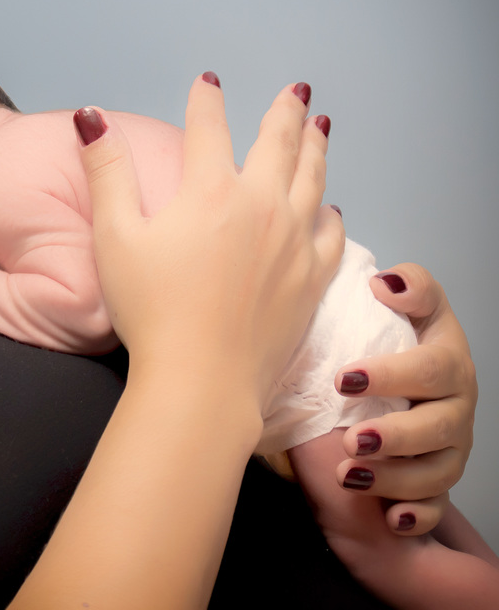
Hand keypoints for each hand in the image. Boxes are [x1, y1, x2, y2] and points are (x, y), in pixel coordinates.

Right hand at [78, 75, 344, 406]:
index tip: (208, 83)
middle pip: (278, 143)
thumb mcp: (114, 236)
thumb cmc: (151, 310)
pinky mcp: (312, 278)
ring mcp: (293, 242)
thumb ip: (107, 171)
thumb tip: (92, 117)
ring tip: (319, 127)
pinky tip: (328, 207)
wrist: (202, 378)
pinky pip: (330, 232)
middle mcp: (260, 206)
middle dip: (284, 112)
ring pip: (313, 179)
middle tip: (295, 91)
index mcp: (209, 191)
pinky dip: (329, 211)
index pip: (209, 128)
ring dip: (315, 147)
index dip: (206, 101)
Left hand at [334, 262, 476, 534]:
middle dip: (395, 435)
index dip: (393, 374)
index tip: (344, 378)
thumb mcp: (403, 309)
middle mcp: (455, 405)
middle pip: (437, 425)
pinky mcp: (439, 481)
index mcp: (446, 359)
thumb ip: (407, 290)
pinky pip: (435, 506)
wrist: (394, 385)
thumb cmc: (391, 343)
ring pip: (436, 471)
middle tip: (351, 439)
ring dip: (394, 477)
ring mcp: (450, 446)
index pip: (432, 365)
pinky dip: (415, 514)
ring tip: (349, 475)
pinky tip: (391, 517)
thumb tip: (384, 282)